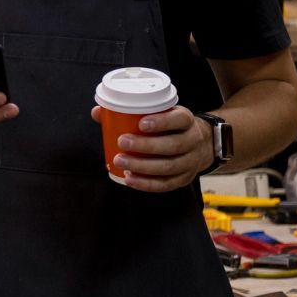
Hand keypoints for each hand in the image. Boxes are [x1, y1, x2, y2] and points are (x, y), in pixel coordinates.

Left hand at [90, 105, 211, 191]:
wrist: (200, 144)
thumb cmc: (170, 126)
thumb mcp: (159, 113)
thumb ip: (130, 112)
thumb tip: (97, 112)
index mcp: (186, 120)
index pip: (179, 120)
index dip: (162, 122)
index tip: (141, 124)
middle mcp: (193, 140)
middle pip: (173, 145)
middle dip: (146, 146)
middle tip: (122, 142)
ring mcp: (191, 162)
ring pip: (169, 166)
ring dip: (143, 166)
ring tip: (120, 161)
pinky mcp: (184, 179)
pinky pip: (166, 184)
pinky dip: (147, 183)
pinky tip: (130, 179)